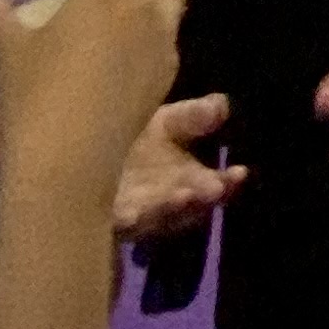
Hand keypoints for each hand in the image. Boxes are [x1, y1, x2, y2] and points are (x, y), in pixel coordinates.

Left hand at [115, 93, 244, 240]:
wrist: (87, 154)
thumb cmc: (137, 139)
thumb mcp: (169, 121)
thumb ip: (195, 116)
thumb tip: (222, 105)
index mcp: (190, 180)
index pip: (216, 185)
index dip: (229, 182)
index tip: (241, 172)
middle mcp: (171, 202)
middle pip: (192, 206)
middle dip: (203, 197)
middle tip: (215, 188)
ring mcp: (142, 214)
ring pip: (160, 217)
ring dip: (172, 208)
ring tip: (184, 194)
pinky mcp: (111, 220)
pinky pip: (122, 223)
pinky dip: (131, 218)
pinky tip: (133, 212)